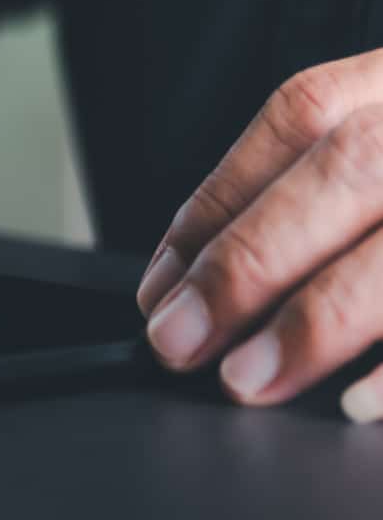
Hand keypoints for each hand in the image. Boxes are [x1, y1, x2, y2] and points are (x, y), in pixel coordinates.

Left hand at [136, 50, 382, 417]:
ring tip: (247, 379)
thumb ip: (316, 190)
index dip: (219, 201)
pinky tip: (360, 403)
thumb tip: (202, 287)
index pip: (299, 116)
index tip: (159, 286)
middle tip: (179, 342)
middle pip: (349, 171)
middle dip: (252, 261)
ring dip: (320, 319)